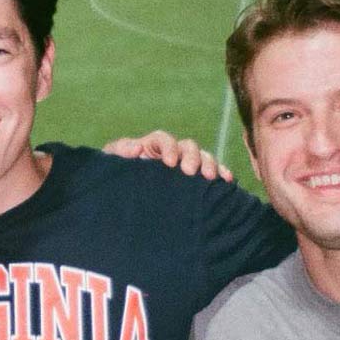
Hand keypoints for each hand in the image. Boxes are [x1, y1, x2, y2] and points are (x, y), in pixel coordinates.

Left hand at [100, 130, 234, 181]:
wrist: (119, 200)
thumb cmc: (114, 177)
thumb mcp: (111, 163)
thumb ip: (120, 151)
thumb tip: (137, 148)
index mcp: (150, 146)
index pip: (163, 139)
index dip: (169, 147)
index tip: (170, 164)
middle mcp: (170, 153)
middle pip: (188, 146)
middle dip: (192, 157)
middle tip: (190, 172)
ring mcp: (184, 166)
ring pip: (203, 157)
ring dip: (209, 164)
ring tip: (211, 178)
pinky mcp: (193, 181)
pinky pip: (211, 173)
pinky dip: (221, 173)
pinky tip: (227, 180)